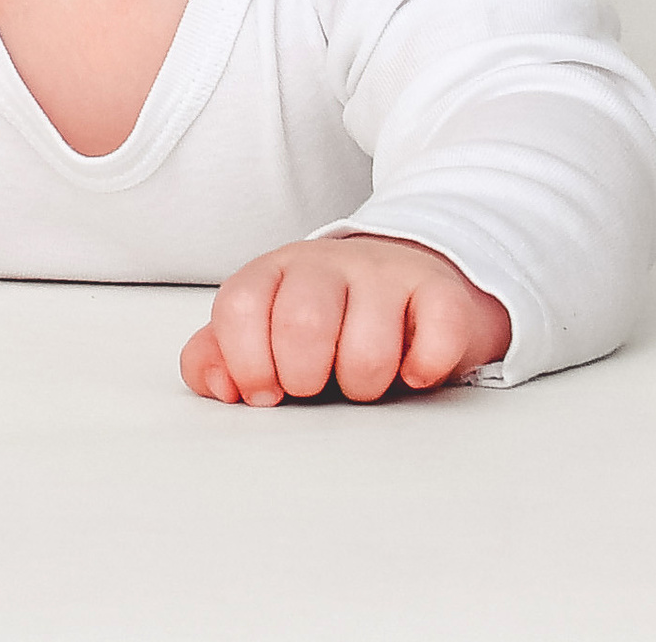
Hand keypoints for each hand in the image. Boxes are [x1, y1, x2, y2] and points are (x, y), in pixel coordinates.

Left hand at [180, 235, 512, 405]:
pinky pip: (437, 337)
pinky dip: (424, 369)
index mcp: (273, 272)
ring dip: (365, 384)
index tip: (265, 392)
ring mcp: (384, 272)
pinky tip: (413, 372)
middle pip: (302, 325)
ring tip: (364, 380)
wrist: (408, 285)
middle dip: (305, 378)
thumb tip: (216, 384)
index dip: (247, 362)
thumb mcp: (264, 334)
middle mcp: (326, 264)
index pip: (240, 307)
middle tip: (317, 387)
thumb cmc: (328, 322)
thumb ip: (218, 357)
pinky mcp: (439, 290)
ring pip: (369, 347)